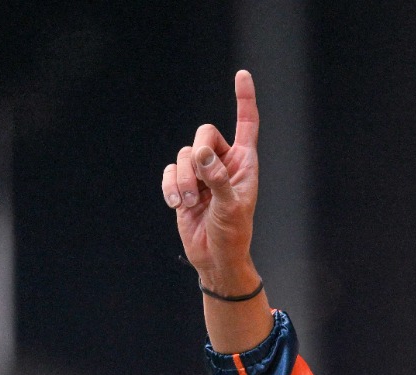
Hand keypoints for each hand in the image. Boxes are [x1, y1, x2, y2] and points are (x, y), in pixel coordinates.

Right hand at [162, 69, 260, 292]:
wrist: (214, 258)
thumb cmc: (233, 234)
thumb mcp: (231, 208)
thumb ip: (218, 180)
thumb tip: (201, 156)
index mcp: (244, 163)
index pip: (246, 123)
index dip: (244, 99)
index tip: (242, 75)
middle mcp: (223, 162)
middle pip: (204, 133)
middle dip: (197, 155)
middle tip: (200, 182)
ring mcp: (202, 174)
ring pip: (184, 155)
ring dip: (183, 180)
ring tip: (187, 204)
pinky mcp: (183, 186)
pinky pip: (169, 171)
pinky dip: (170, 186)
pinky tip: (176, 205)